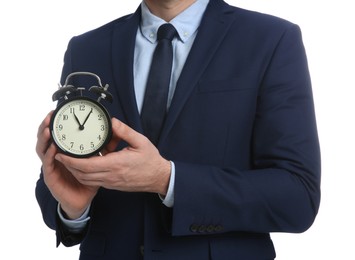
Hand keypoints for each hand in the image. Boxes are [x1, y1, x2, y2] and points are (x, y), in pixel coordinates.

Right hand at [36, 111, 97, 218]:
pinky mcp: (50, 176)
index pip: (59, 134)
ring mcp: (52, 166)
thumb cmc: (88, 180)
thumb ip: (106, 146)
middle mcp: (56, 157)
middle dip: (46, 126)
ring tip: (48, 128)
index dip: (57, 123)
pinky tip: (52, 147)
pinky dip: (48, 154)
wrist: (82, 199)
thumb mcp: (100, 159)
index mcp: (66, 151)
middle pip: (47, 138)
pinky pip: (47, 163)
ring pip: (43, 149)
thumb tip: (113, 131)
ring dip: (44, 138)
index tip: (58, 111)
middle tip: (50, 115)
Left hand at [54, 118, 170, 194]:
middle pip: (81, 174)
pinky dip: (84, 175)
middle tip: (60, 155)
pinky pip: (94, 181)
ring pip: (86, 180)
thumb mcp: (140, 141)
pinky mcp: (113, 185)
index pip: (86, 165)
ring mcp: (111, 182)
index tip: (61, 153)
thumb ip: (124, 131)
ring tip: (69, 160)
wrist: (158, 177)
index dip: (70, 160)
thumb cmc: (151, 161)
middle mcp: (111, 175)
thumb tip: (112, 122)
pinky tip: (85, 166)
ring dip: (75, 171)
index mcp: (116, 164)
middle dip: (68, 165)